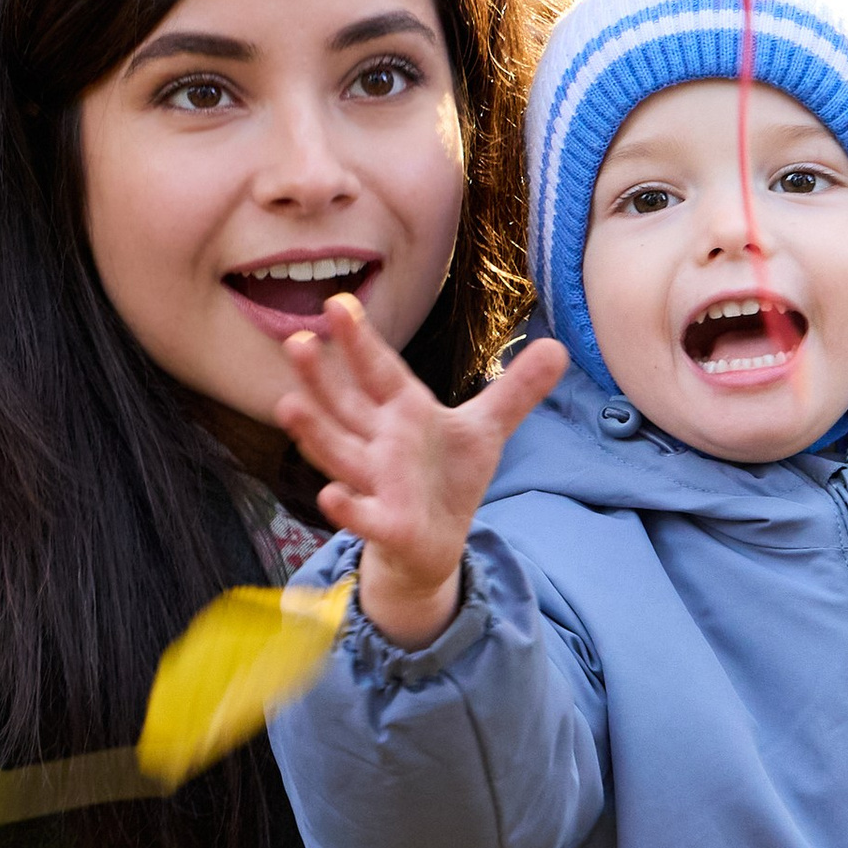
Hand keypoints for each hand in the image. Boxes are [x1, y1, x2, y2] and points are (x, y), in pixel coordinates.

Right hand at [277, 292, 566, 648]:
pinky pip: (364, 516)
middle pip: (346, 407)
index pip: (379, 372)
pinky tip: (330, 497)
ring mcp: (378, 484)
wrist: (433, 544)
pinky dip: (348, 508)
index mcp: (402, 413)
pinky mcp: (387, 525)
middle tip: (296, 340)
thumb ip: (516, 390)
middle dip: (321, 378)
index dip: (360, 341)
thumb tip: (560, 347)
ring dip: (315, 433)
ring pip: (340, 455)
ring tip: (287, 406)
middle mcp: (380, 444)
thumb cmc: (447, 478)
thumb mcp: (485, 430)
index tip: (337, 303)